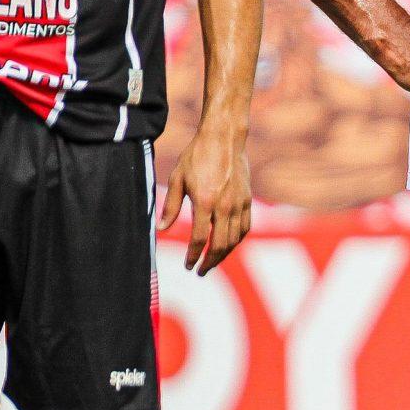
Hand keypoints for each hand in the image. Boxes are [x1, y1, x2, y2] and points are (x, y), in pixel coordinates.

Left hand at [162, 119, 252, 272]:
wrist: (224, 138)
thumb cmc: (197, 156)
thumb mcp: (178, 179)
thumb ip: (171, 207)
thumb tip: (161, 229)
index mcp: (205, 202)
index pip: (200, 239)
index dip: (193, 256)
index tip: (187, 265)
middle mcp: (224, 206)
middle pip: (220, 245)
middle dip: (210, 262)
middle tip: (200, 271)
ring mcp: (239, 203)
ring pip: (234, 239)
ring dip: (224, 255)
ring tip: (213, 261)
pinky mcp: (247, 200)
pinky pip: (245, 228)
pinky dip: (237, 241)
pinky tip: (228, 245)